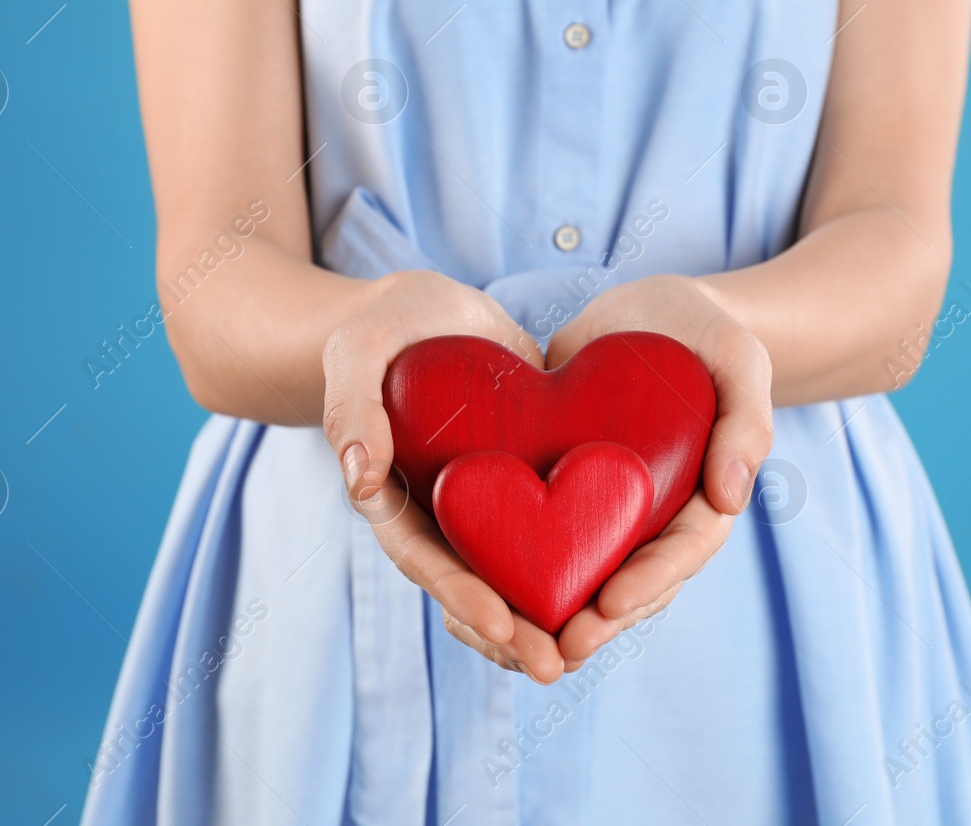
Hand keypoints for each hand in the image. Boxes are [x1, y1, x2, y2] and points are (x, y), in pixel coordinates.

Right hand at [322, 270, 566, 683]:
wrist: (424, 307)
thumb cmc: (377, 328)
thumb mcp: (359, 355)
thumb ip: (352, 410)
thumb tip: (361, 479)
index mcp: (396, 496)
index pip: (426, 560)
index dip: (461, 596)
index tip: (499, 625)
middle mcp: (441, 511)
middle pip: (472, 585)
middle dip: (512, 632)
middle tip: (556, 663)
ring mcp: (484, 500)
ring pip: (513, 572)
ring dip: (547, 614)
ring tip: (591, 646)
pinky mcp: (522, 478)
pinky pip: (548, 530)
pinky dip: (574, 560)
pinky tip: (618, 586)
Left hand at [544, 274, 774, 665]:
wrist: (649, 312)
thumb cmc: (706, 333)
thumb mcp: (737, 359)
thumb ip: (746, 421)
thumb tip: (732, 497)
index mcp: (701, 500)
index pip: (680, 553)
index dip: (648, 583)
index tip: (611, 603)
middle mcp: (652, 518)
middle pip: (629, 584)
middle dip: (595, 622)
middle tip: (555, 650)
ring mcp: (605, 510)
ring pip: (581, 577)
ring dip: (547, 616)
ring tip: (506, 641)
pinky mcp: (560, 492)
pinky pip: (539, 541)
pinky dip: (511, 574)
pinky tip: (471, 599)